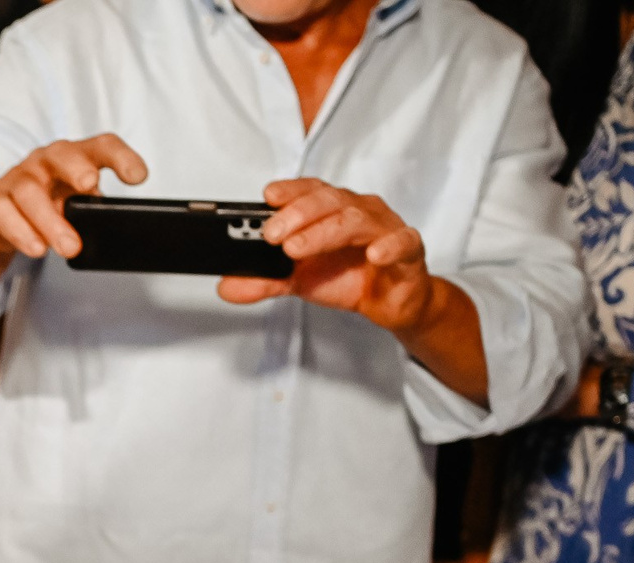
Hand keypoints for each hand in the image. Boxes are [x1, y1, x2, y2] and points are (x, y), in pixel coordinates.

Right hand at [0, 133, 148, 261]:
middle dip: (76, 168)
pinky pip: (5, 214)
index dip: (121, 157)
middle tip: (91, 185)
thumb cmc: (45, 206)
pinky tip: (38, 248)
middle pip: (61, 155)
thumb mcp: (74, 204)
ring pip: (30, 192)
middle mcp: (44, 163)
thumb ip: (93, 209)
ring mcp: (16, 181)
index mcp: (73, 158)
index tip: (138, 177)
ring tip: (69, 247)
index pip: (100, 147)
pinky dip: (22, 233)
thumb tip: (115, 225)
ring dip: (51, 220)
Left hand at [218, 178, 431, 330]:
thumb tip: (225, 287)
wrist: (390, 301)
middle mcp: (359, 210)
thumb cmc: (348, 277)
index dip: (290, 191)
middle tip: (271, 235)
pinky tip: (374, 254)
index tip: (267, 196)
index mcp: (332, 210)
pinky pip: (403, 241)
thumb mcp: (299, 281)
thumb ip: (265, 281)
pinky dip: (389, 245)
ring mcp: (384, 227)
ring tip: (297, 249)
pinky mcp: (408, 251)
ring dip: (325, 232)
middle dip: (297, 215)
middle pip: (329, 201)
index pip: (310, 190)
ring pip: (357, 219)